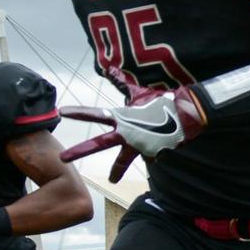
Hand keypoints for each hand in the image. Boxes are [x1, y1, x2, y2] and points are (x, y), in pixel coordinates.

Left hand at [59, 86, 206, 182]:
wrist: (187, 115)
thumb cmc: (162, 102)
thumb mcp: (139, 92)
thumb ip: (122, 84)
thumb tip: (109, 69)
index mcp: (121, 117)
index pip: (96, 114)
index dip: (78, 112)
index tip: (62, 112)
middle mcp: (126, 133)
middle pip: (99, 144)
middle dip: (79, 151)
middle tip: (62, 158)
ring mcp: (137, 145)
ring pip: (123, 160)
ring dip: (116, 170)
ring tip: (112, 180)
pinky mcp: (151, 154)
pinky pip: (147, 156)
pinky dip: (151, 153)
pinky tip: (158, 149)